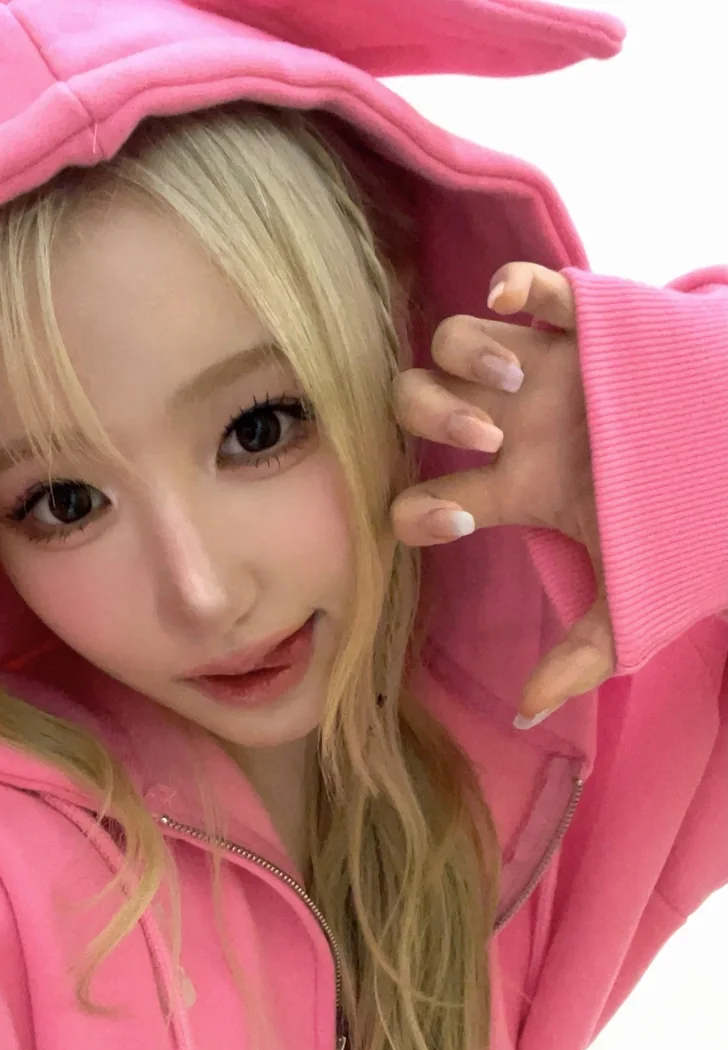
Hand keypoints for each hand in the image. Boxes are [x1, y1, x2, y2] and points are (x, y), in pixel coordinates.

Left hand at [389, 262, 615, 727]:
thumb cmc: (684, 525)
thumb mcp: (633, 598)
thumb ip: (579, 657)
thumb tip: (527, 715)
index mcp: (510, 488)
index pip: (420, 498)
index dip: (417, 512)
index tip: (465, 522)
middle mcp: (513, 424)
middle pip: (415, 405)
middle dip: (433, 421)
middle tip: (488, 444)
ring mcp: (543, 369)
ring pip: (452, 341)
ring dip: (466, 363)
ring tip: (516, 393)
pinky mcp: (584, 322)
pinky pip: (523, 284)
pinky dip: (511, 287)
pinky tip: (523, 311)